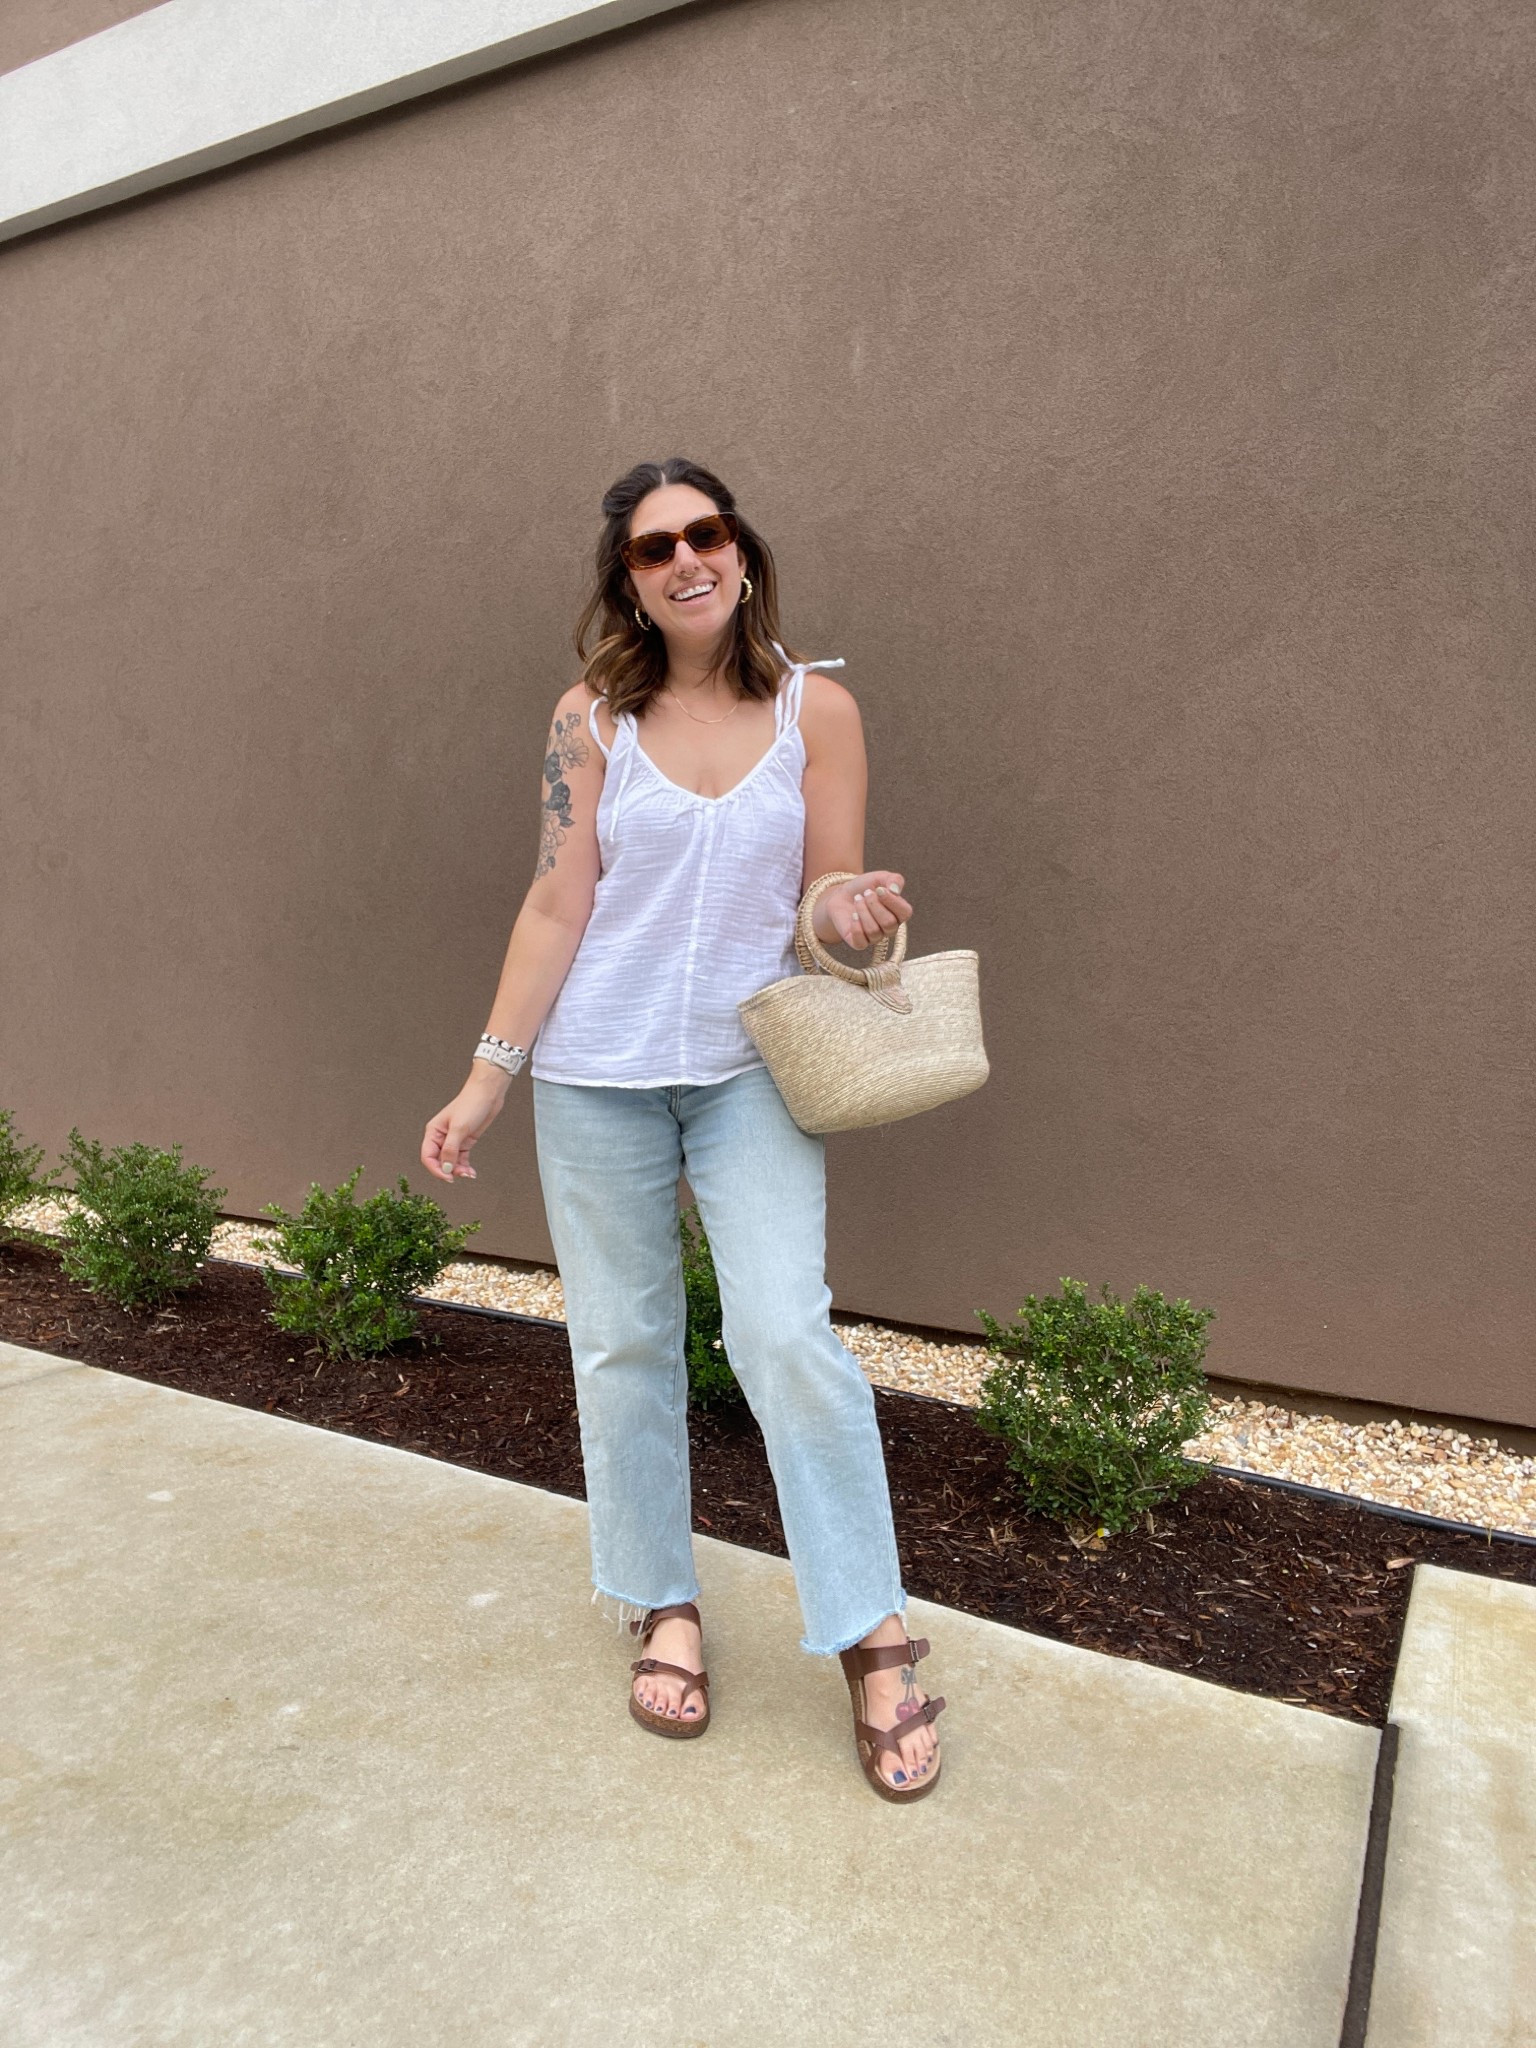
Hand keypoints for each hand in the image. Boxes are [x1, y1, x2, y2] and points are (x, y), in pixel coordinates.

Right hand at [421, 1065, 507, 1183]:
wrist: (488, 1094)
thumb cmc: (471, 1104)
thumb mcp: (459, 1128)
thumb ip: (450, 1150)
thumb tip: (446, 1168)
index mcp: (434, 1132)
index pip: (428, 1156)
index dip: (436, 1169)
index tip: (447, 1177)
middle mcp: (441, 1137)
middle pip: (439, 1161)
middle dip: (449, 1170)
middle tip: (461, 1175)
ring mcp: (454, 1140)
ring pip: (451, 1162)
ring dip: (458, 1170)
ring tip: (469, 1173)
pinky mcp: (465, 1141)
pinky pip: (461, 1158)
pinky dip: (464, 1166)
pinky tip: (471, 1171)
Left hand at [818, 872, 910, 950]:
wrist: (842, 894)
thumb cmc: (864, 887)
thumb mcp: (881, 877)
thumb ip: (894, 880)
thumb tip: (895, 891)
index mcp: (899, 914)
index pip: (905, 913)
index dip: (892, 901)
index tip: (879, 889)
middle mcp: (890, 928)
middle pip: (888, 923)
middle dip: (874, 905)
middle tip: (865, 893)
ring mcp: (875, 937)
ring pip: (873, 931)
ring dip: (863, 911)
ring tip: (857, 900)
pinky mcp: (859, 943)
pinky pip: (861, 942)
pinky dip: (856, 926)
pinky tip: (853, 915)